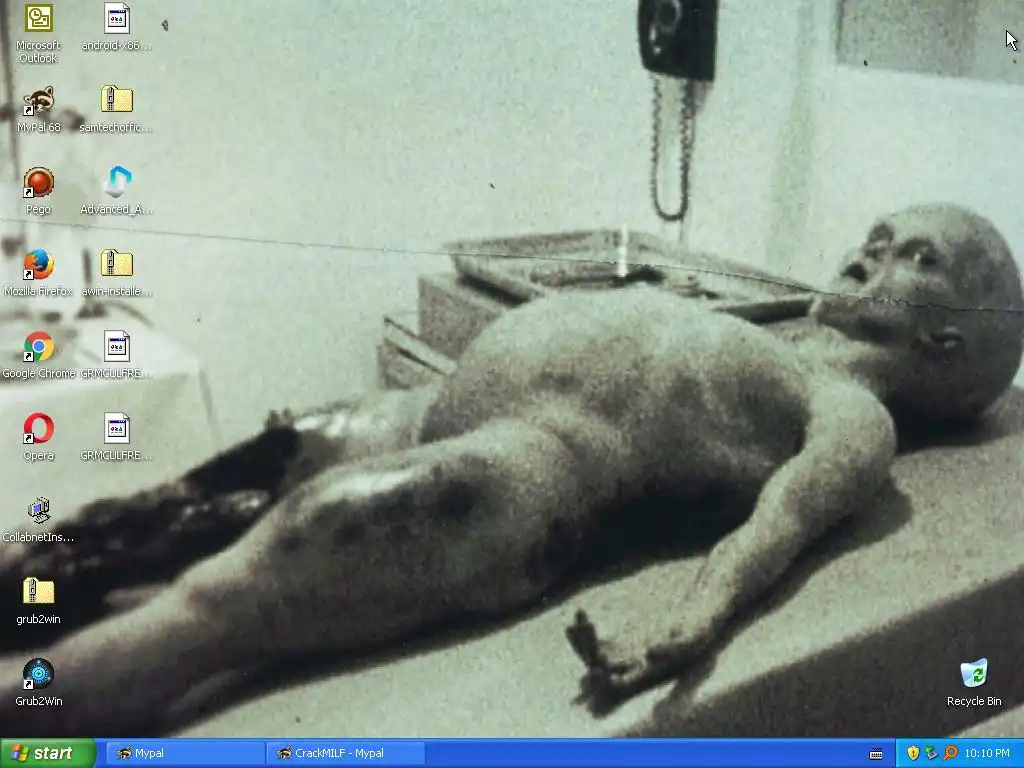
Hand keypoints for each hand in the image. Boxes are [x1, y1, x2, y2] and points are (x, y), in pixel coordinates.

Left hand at [565, 609, 713, 711]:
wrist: (698, 617)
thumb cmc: (698, 632)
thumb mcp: (690, 641)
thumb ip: (671, 649)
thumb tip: (648, 653)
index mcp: (647, 677)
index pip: (618, 687)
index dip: (604, 682)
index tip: (594, 670)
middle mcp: (631, 671)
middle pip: (601, 669)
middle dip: (587, 653)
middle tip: (574, 632)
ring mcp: (623, 656)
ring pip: (594, 655)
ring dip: (582, 642)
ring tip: (574, 622)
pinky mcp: (619, 642)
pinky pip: (596, 640)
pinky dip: (586, 629)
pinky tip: (578, 614)